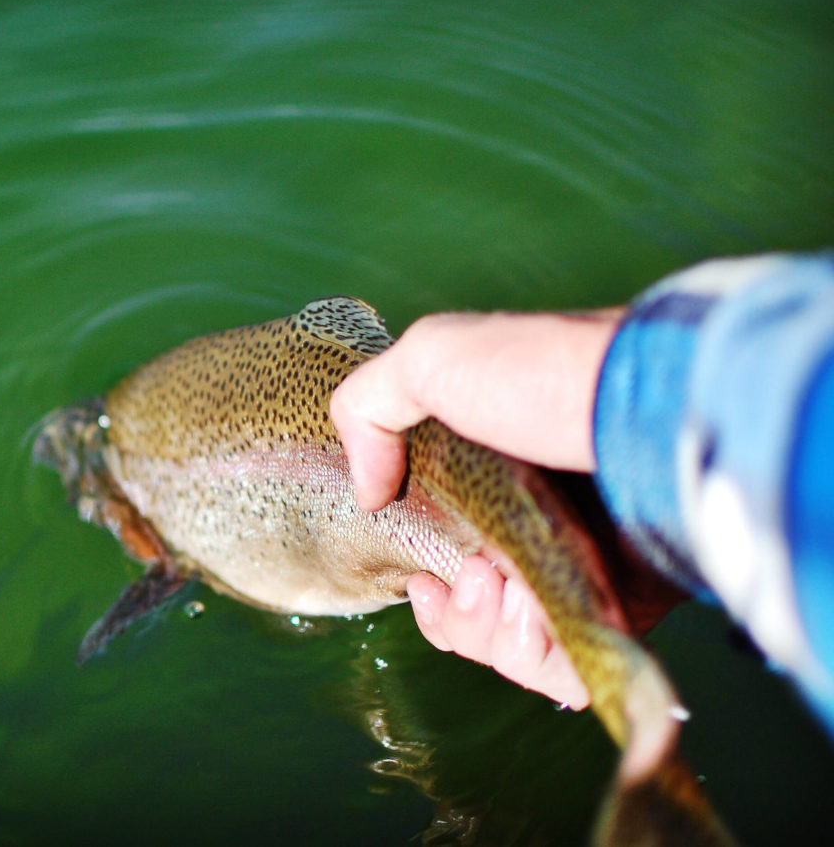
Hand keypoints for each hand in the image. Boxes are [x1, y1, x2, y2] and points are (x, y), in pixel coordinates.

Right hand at [329, 310, 622, 705]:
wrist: (657, 405)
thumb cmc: (550, 374)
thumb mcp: (433, 355)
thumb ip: (369, 408)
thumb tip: (367, 490)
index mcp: (495, 485)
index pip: (449, 564)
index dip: (428, 591)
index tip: (422, 578)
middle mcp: (538, 535)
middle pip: (476, 620)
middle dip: (456, 617)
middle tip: (475, 572)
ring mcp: (582, 575)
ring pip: (513, 652)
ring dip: (487, 632)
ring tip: (503, 584)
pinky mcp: (622, 609)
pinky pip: (566, 670)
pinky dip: (537, 655)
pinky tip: (533, 608)